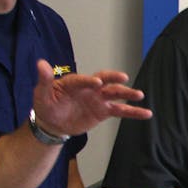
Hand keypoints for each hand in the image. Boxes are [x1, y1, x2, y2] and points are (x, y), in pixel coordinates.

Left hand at [31, 60, 151, 136]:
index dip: (90, 81)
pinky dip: (133, 112)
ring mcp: (98, 99)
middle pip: (105, 80)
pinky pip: (121, 111)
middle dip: (113, 79)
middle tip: (123, 78)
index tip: (97, 83)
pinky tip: (146, 113)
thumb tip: (41, 63)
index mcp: (74, 82)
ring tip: (139, 95)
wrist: (54, 124)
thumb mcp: (42, 94)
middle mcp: (89, 88)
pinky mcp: (104, 111)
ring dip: (127, 94)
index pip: (83, 80)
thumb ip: (45, 79)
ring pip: (115, 94)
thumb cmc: (47, 106)